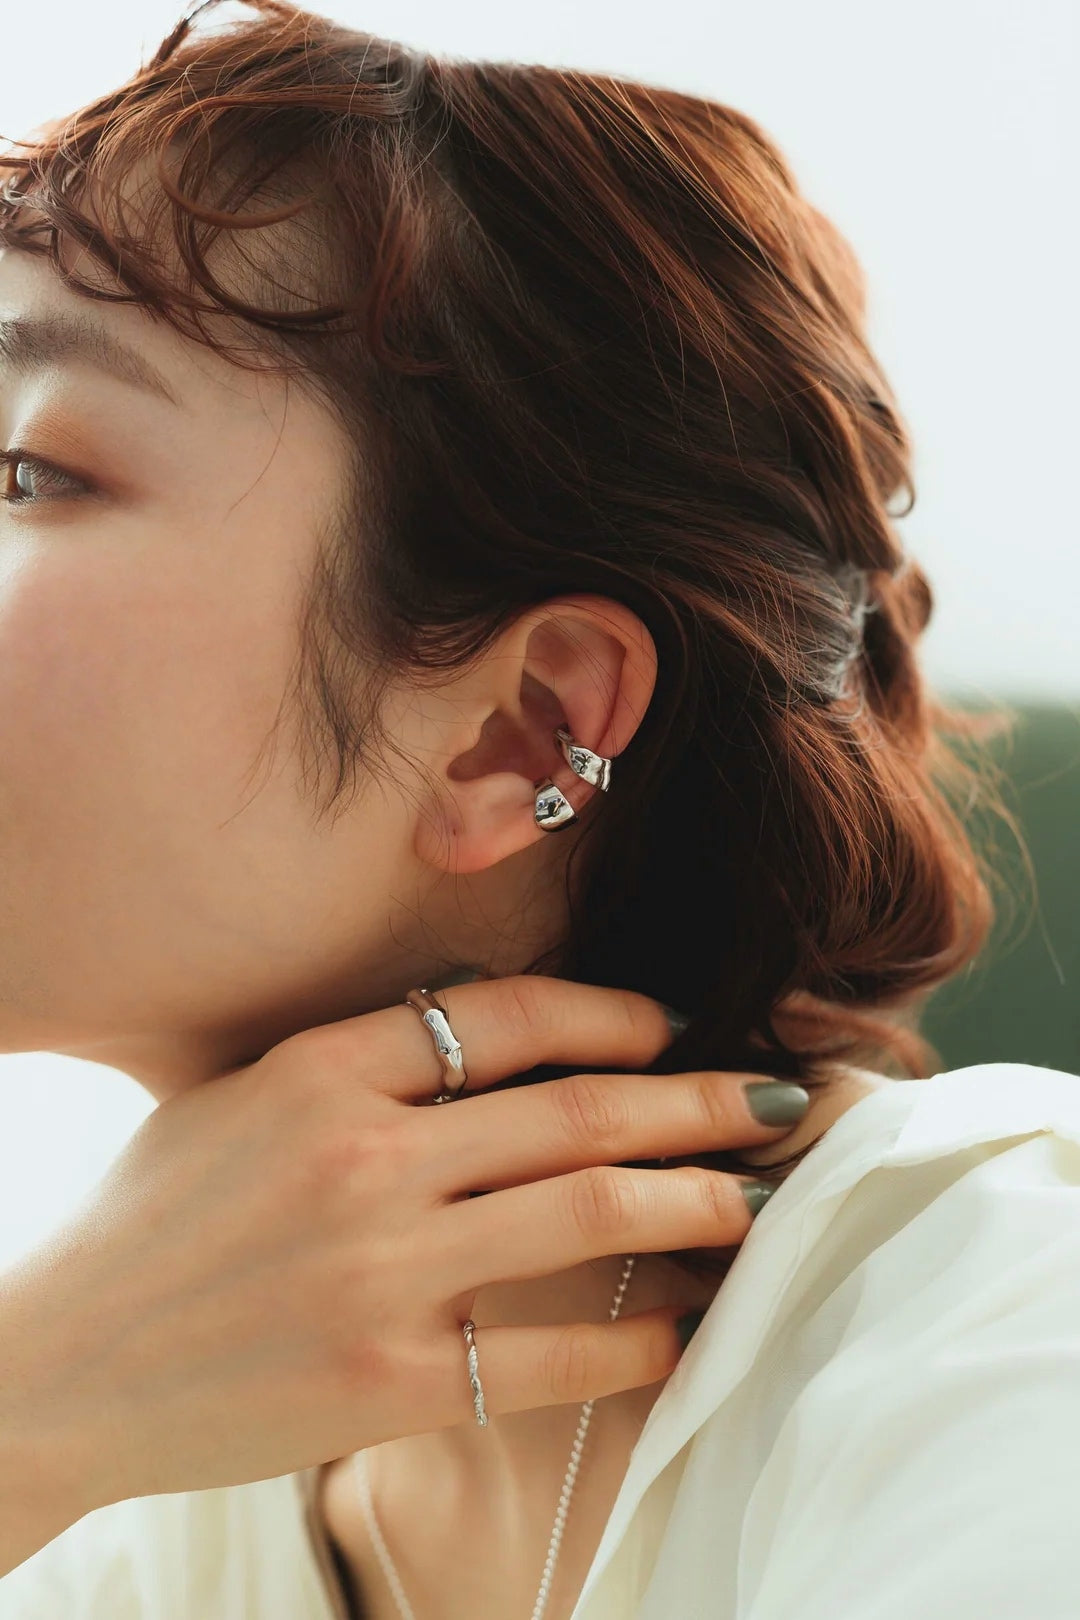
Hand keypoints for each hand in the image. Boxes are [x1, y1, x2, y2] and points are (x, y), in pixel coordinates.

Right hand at [0, 975, 810, 1518]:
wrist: (65, 1366)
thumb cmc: (152, 1224)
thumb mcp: (238, 1099)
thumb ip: (358, 1065)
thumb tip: (493, 1041)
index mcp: (322, 1072)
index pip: (505, 1013)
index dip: (611, 1013)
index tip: (670, 1026)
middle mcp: (362, 1157)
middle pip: (577, 1109)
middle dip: (697, 1101)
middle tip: (772, 1104)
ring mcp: (379, 1272)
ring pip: (588, 1211)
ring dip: (694, 1201)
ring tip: (751, 1200)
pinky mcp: (386, 1382)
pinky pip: (549, 1354)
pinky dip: (633, 1339)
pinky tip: (678, 1329)